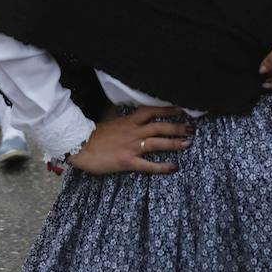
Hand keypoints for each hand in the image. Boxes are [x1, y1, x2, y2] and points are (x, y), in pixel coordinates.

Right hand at [68, 105, 191, 174]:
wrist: (78, 147)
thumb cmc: (93, 134)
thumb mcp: (107, 119)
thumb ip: (118, 113)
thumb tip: (121, 104)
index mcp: (128, 121)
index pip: (151, 111)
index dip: (167, 109)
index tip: (182, 108)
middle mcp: (133, 132)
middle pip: (159, 127)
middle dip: (176, 127)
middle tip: (192, 128)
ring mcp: (131, 147)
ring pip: (156, 143)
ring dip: (173, 143)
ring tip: (188, 143)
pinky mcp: (127, 162)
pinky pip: (147, 165)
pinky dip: (161, 166)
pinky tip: (173, 168)